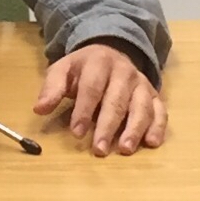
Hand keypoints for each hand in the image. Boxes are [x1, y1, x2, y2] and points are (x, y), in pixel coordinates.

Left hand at [33, 41, 166, 156]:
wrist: (110, 51)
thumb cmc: (83, 69)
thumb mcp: (63, 70)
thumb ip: (52, 88)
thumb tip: (39, 109)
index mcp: (99, 63)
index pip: (92, 88)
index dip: (84, 111)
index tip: (76, 133)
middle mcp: (124, 72)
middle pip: (117, 100)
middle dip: (108, 126)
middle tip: (100, 150)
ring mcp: (141, 84)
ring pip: (142, 107)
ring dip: (135, 129)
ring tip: (125, 150)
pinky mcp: (154, 95)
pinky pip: (160, 110)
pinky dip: (158, 127)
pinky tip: (152, 143)